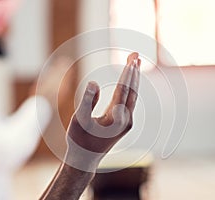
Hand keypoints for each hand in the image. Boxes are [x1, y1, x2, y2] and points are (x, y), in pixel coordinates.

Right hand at [65, 53, 140, 170]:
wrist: (85, 159)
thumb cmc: (79, 140)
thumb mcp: (78, 120)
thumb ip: (86, 101)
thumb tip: (94, 82)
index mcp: (116, 119)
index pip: (124, 91)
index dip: (127, 74)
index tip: (132, 60)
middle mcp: (126, 120)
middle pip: (133, 91)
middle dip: (134, 72)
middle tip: (136, 55)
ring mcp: (128, 122)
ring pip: (133, 96)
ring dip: (134, 79)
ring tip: (135, 63)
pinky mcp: (125, 123)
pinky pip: (130, 101)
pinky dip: (130, 88)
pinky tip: (130, 79)